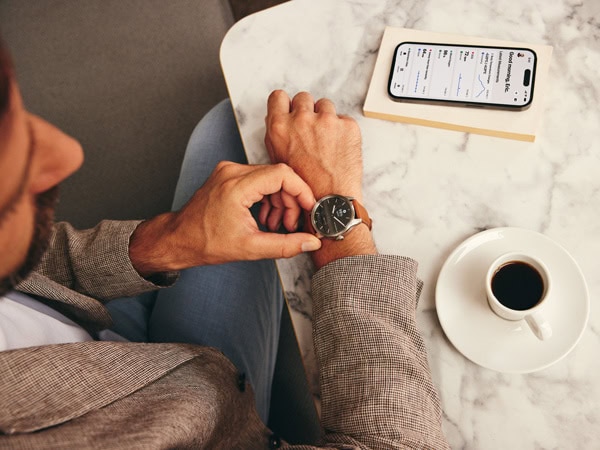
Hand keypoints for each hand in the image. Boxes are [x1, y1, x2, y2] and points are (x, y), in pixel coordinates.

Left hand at [129, 161, 321, 275]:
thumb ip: (286, 245)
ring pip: (269, 178)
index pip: (282, 174)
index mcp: (236, 186)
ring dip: (279, 201)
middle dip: (291, 201)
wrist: (179, 240)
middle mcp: (232, 172)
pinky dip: (267, 198)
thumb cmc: (206, 243)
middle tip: (291, 225)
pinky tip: (265, 219)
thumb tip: (311, 242)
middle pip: (278, 176)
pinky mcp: (228, 175)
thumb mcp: (251, 248)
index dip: (301, 191)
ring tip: (276, 226)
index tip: (309, 208)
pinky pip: (258, 180)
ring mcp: (228, 171)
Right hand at [264, 90, 375, 268]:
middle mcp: (301, 120)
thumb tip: (282, 121)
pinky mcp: (348, 126)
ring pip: (325, 106)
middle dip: (308, 110)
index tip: (291, 109)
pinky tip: (339, 149)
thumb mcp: (278, 161)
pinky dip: (343, 131)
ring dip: (326, 118)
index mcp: (279, 128)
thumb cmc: (303, 187)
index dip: (286, 104)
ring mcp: (326, 121)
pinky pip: (344, 119)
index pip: (278, 97)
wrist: (329, 202)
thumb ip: (279, 136)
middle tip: (312, 129)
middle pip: (303, 98)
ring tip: (327, 141)